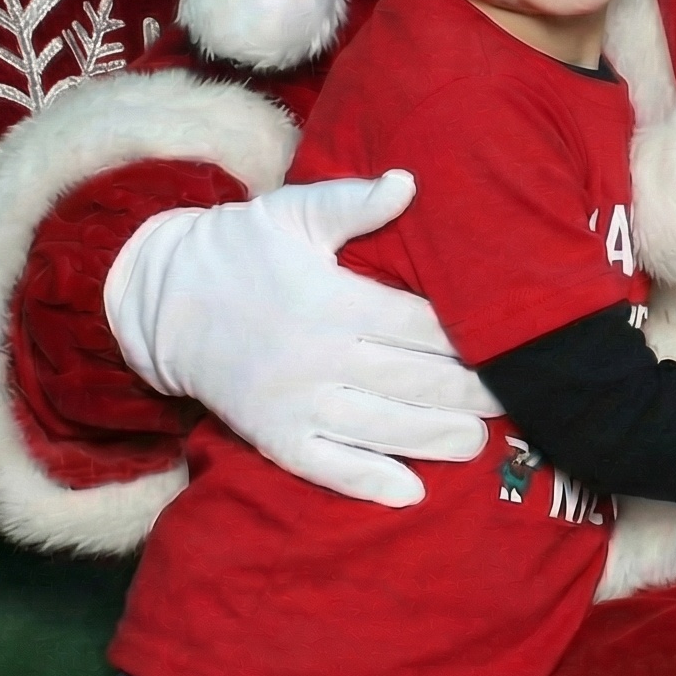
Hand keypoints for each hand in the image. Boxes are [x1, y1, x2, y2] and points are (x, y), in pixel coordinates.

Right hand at [104, 171, 501, 506]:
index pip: (417, 325)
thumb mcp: (293, 213)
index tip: (506, 343)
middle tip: (513, 397)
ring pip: (379, 427)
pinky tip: (410, 493)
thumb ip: (353, 203)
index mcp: (332, 300)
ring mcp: (294, 401)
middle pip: (410, 379)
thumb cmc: (241, 248)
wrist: (161, 299)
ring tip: (478, 442)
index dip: (465, 337)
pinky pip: (326, 467)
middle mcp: (317, 355)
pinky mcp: (272, 435)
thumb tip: (408, 181)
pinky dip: (368, 483)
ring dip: (434, 438)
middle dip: (467, 392)